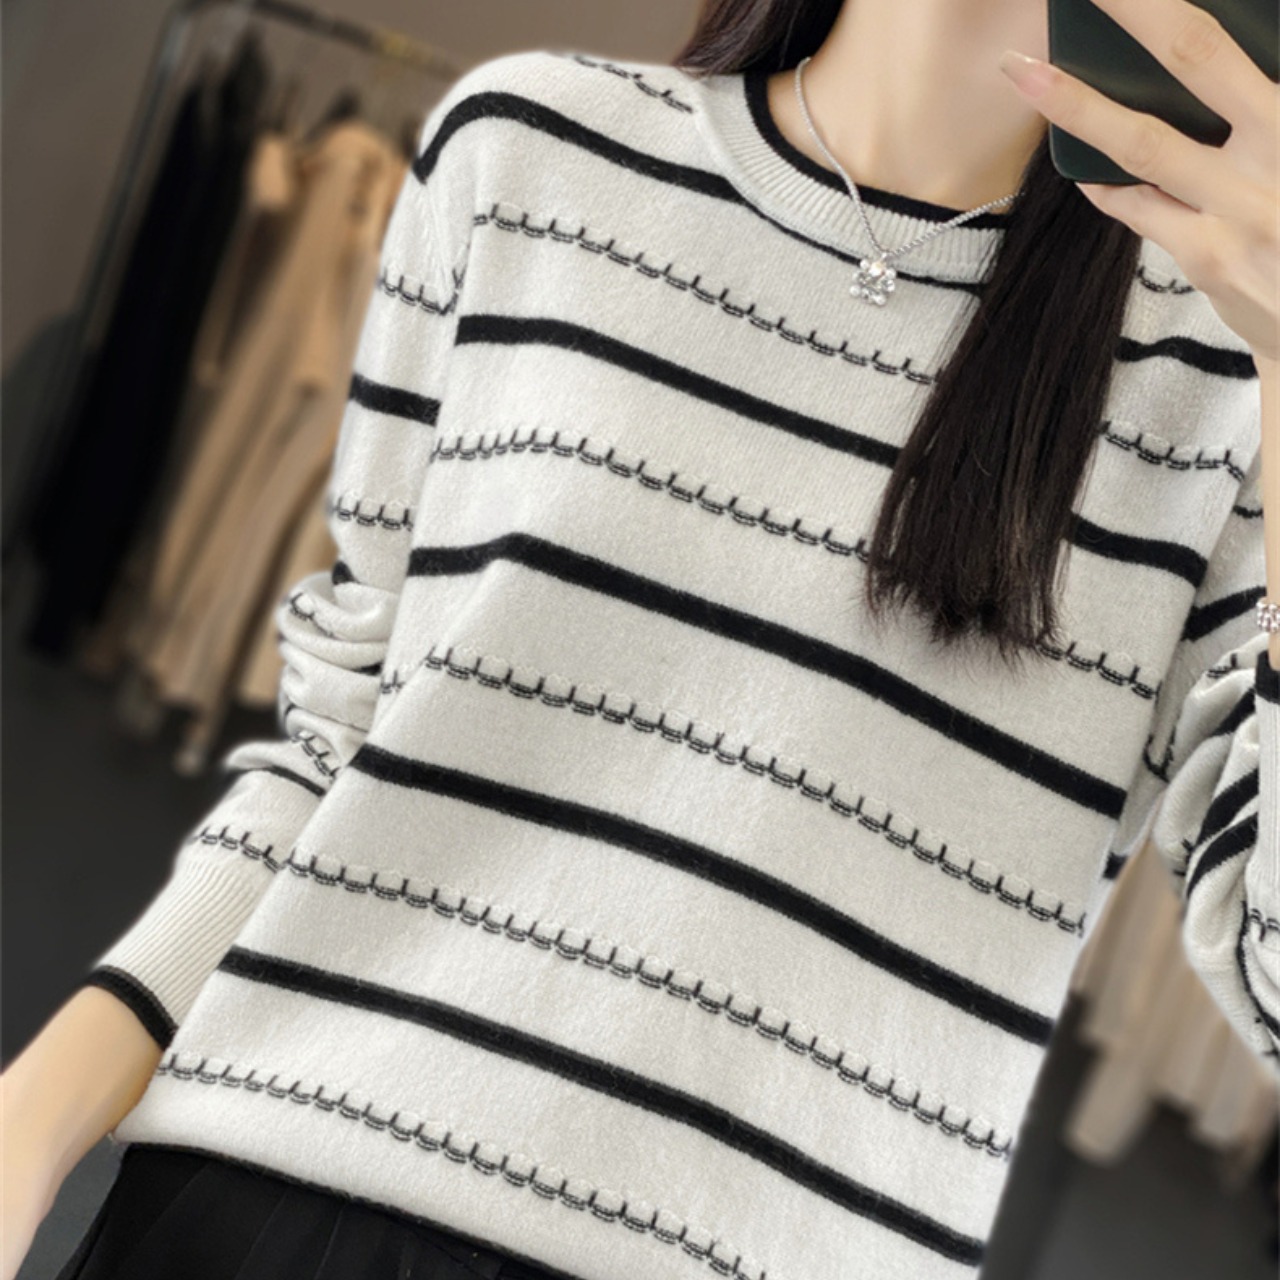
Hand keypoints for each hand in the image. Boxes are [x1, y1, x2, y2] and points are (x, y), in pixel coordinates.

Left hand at [997, 0, 1278, 366]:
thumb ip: (1263, 100)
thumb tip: (1227, 58)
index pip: (1227, 40)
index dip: (1163, 4)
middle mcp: (1278, 147)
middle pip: (1196, 53)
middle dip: (1133, 7)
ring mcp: (1241, 205)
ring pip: (1144, 141)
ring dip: (1076, 103)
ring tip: (1022, 72)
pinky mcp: (1209, 256)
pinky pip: (1139, 207)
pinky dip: (1106, 183)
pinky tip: (1081, 164)